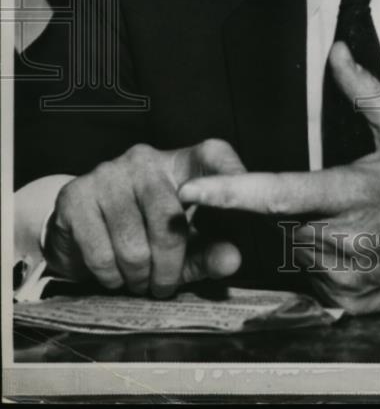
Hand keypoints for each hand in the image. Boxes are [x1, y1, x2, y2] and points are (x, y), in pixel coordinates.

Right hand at [46, 139, 246, 296]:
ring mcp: (109, 173)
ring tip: (140, 280)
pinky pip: (101, 253)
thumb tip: (232, 260)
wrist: (83, 232)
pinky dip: (110, 276)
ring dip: (138, 277)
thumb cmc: (150, 234)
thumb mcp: (189, 245)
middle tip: (165, 286)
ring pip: (134, 244)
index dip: (229, 178)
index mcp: (184, 161)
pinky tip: (115, 274)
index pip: (215, 157)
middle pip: (171, 220)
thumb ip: (212, 251)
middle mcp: (148, 158)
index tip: (238, 208)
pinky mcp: (77, 195)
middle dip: (170, 266)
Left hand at [180, 43, 379, 313]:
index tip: (196, 188)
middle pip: (277, 220)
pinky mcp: (338, 300)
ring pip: (287, 246)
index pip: (284, 194)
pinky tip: (344, 245)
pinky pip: (303, 273)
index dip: (235, 192)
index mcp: (356, 193)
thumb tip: (338, 55)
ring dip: (299, 230)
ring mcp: (340, 275)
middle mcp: (344, 240)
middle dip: (281, 206)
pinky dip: (314, 256)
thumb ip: (366, 92)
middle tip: (320, 197)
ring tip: (341, 220)